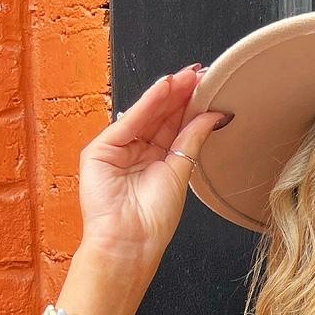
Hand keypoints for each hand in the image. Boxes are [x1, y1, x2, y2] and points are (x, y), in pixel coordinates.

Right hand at [78, 65, 227, 268]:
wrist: (130, 241)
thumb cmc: (153, 219)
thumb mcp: (180, 172)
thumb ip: (192, 140)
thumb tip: (213, 115)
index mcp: (157, 159)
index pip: (175, 125)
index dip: (191, 106)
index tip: (209, 86)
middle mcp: (137, 151)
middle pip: (162, 116)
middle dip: (181, 94)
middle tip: (202, 73)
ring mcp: (117, 148)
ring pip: (146, 115)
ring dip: (167, 93)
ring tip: (189, 76)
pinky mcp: (100, 149)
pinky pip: (129, 121)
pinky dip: (147, 103)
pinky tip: (165, 88)